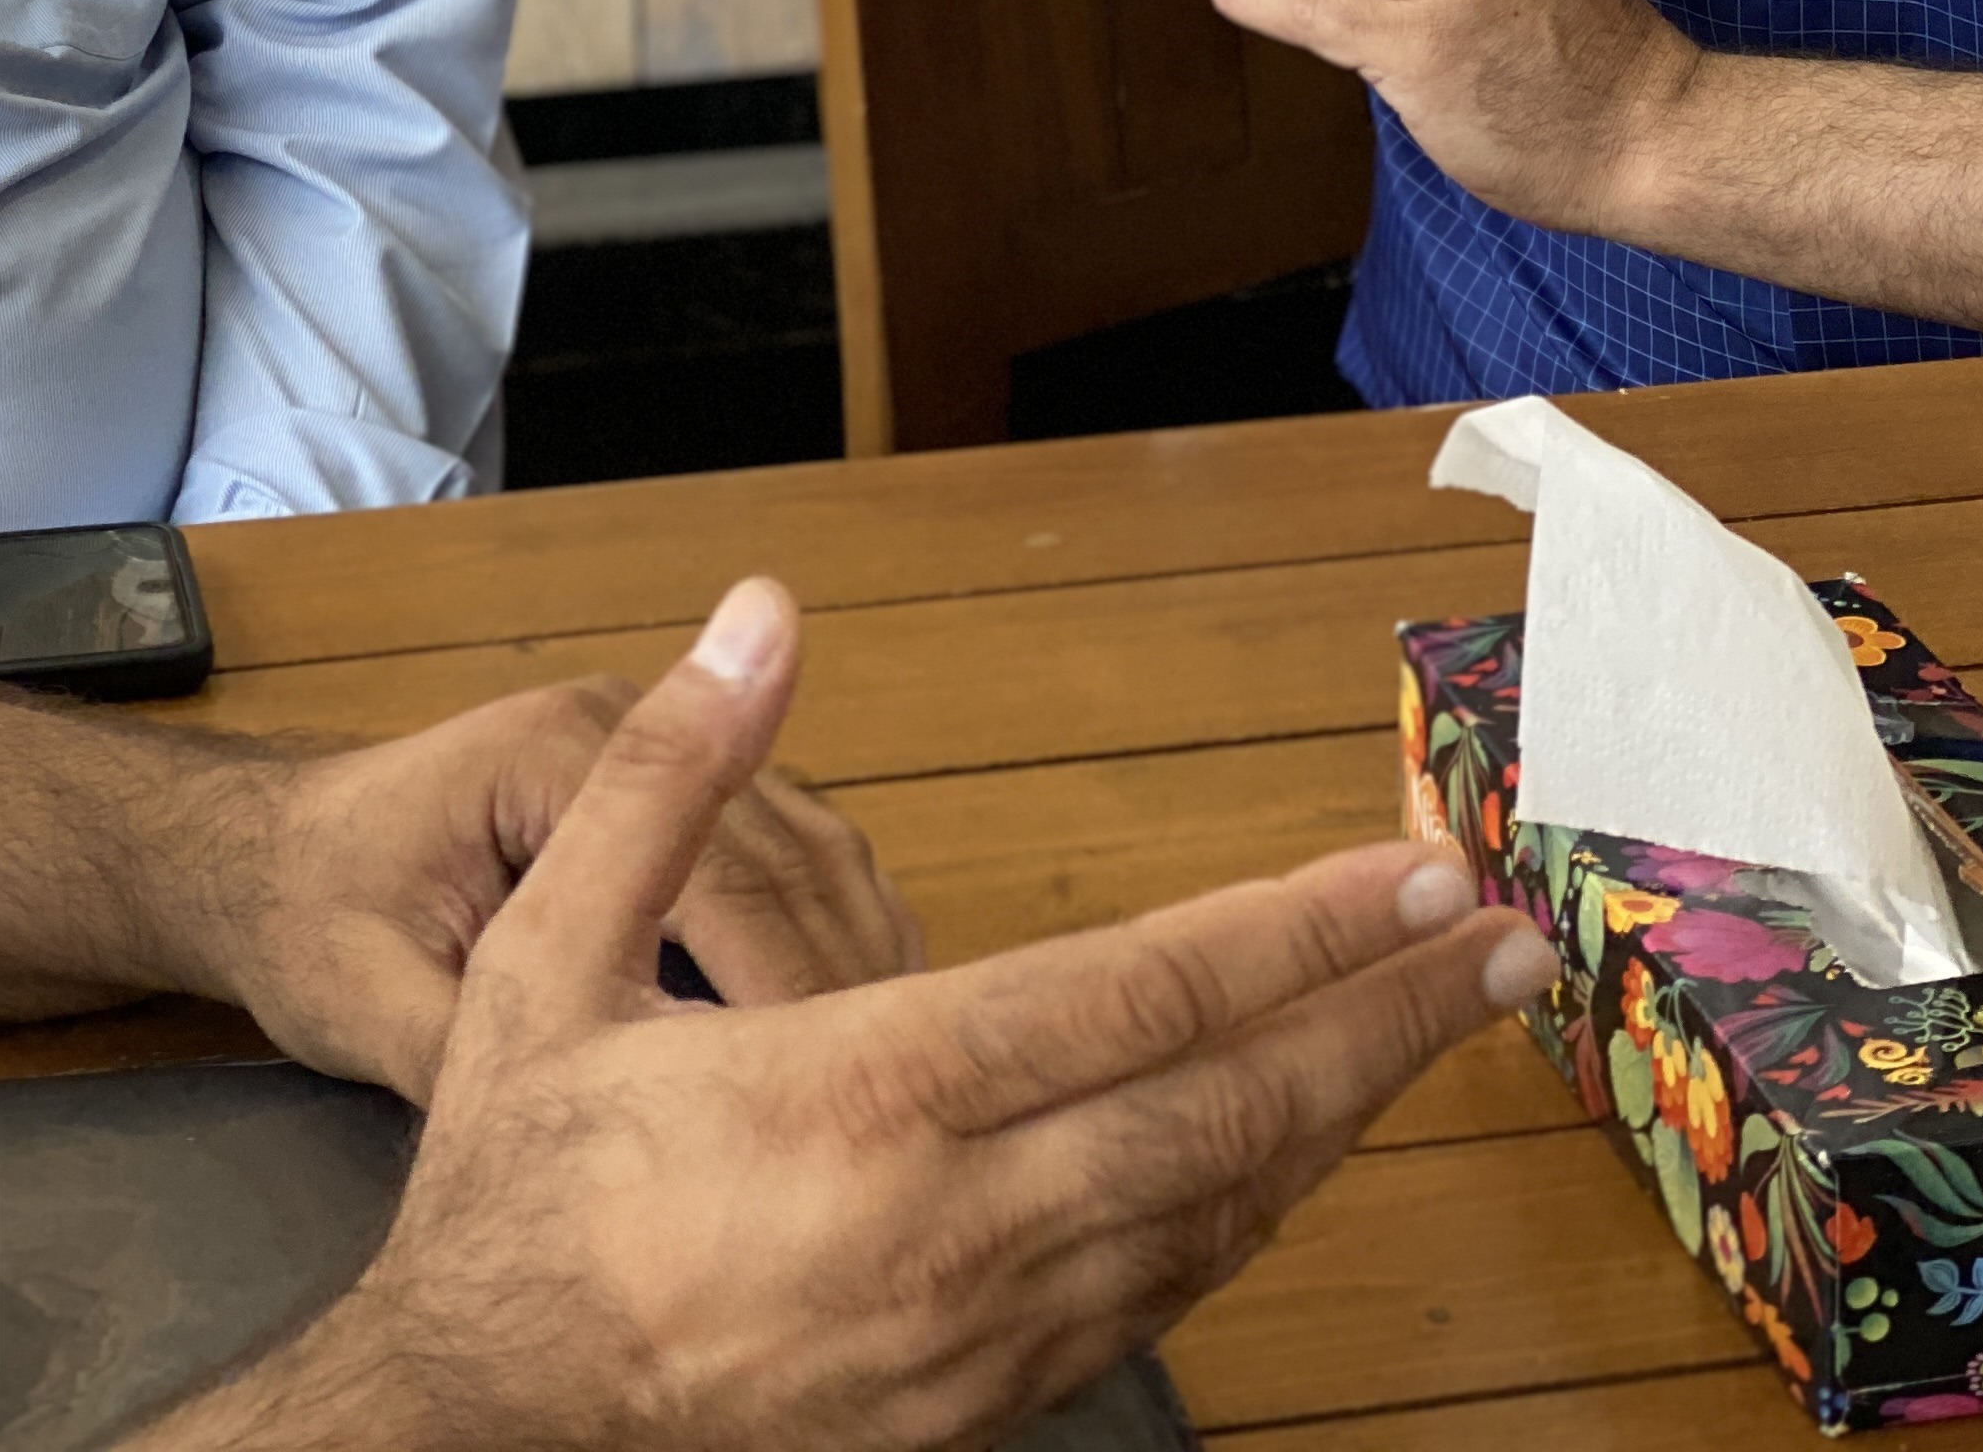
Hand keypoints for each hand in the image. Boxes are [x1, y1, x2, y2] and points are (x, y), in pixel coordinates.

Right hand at [172, 580, 1552, 1451]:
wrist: (479, 1420)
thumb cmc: (518, 1182)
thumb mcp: (544, 955)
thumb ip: (666, 774)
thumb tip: (757, 612)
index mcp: (867, 1098)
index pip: (1140, 998)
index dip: (1293, 932)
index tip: (1409, 875)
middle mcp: (955, 1227)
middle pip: (1224, 1111)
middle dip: (1378, 1023)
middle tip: (1502, 948)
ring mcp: (980, 1336)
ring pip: (1213, 1217)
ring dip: (1336, 1115)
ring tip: (1431, 1030)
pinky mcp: (980, 1406)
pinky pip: (1159, 1297)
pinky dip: (1250, 1211)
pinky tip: (1289, 1151)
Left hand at [183, 668, 920, 1103]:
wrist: (266, 859)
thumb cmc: (311, 923)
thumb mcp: (377, 1007)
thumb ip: (491, 1055)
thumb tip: (628, 1135)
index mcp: (558, 754)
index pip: (722, 870)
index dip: (789, 995)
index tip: (835, 1106)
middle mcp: (621, 725)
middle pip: (787, 850)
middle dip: (847, 984)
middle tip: (898, 1111)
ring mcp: (647, 747)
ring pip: (808, 845)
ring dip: (856, 957)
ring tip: (897, 1085)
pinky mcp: (662, 794)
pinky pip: (782, 858)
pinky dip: (827, 940)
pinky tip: (854, 1039)